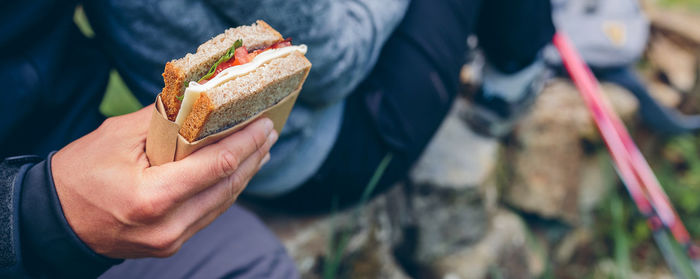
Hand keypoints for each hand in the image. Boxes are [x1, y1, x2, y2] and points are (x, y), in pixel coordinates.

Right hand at [51, 105, 276, 258]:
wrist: (55, 221)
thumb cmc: (80, 174)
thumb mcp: (118, 137)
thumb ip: (164, 120)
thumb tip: (201, 101)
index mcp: (153, 198)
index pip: (217, 166)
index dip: (247, 143)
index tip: (265, 123)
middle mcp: (168, 226)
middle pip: (228, 186)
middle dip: (253, 156)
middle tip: (270, 131)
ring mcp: (171, 240)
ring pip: (223, 203)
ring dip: (245, 174)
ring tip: (262, 148)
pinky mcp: (171, 244)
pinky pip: (209, 213)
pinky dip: (226, 190)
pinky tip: (238, 172)